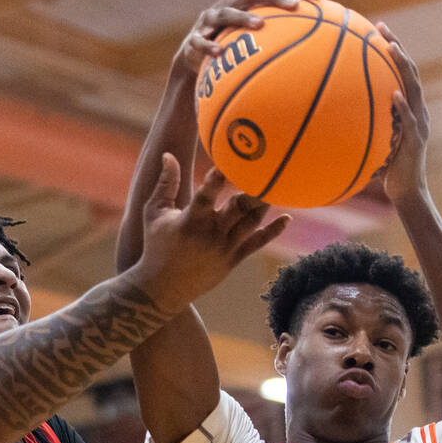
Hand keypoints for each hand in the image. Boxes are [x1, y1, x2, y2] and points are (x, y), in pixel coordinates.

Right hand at [136, 154, 288, 309]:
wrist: (163, 288)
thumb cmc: (156, 246)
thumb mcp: (154, 213)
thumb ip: (166, 184)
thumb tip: (168, 154)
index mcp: (190, 220)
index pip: (208, 194)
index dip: (219, 177)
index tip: (232, 159)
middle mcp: (211, 234)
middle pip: (238, 206)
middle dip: (253, 186)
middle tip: (268, 165)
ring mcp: (225, 248)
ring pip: (252, 221)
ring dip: (265, 202)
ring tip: (278, 183)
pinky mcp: (233, 260)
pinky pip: (257, 243)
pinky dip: (273, 231)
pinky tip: (287, 218)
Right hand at [175, 0, 324, 76]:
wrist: (193, 60)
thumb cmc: (230, 51)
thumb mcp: (251, 44)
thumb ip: (276, 43)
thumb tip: (313, 57)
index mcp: (246, 4)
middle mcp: (229, 6)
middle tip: (294, 6)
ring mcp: (209, 21)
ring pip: (226, 14)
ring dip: (243, 18)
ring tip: (259, 25)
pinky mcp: (193, 39)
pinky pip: (200, 41)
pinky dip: (209, 46)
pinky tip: (219, 52)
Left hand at [374, 22, 430, 205]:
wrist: (406, 192)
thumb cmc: (387, 170)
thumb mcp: (374, 142)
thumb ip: (363, 126)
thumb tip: (332, 120)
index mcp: (409, 108)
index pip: (402, 73)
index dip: (393, 51)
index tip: (378, 31)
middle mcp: (417, 111)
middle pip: (410, 71)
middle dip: (397, 47)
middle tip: (382, 28)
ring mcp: (419, 124)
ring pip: (413, 88)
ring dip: (403, 66)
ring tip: (391, 48)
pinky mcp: (415, 140)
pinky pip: (409, 120)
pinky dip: (403, 106)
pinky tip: (394, 94)